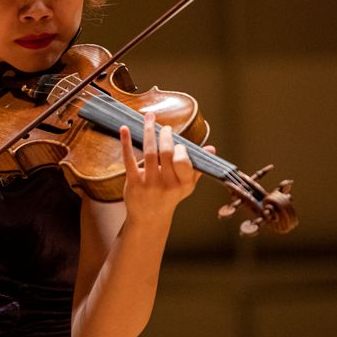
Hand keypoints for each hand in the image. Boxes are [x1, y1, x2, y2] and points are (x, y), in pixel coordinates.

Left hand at [118, 112, 213, 226]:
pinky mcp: (134, 182)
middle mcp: (168, 184)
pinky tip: (125, 128)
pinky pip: (130, 159)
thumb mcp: (186, 185)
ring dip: (149, 131)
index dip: (180, 148)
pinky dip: (126, 142)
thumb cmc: (169, 196)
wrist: (149, 218)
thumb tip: (211, 148)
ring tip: (149, 118)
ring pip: (150, 152)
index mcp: (184, 183)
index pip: (183, 160)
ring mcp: (150, 183)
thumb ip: (198, 166)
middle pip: (166, 152)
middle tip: (165, 128)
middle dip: (165, 135)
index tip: (178, 144)